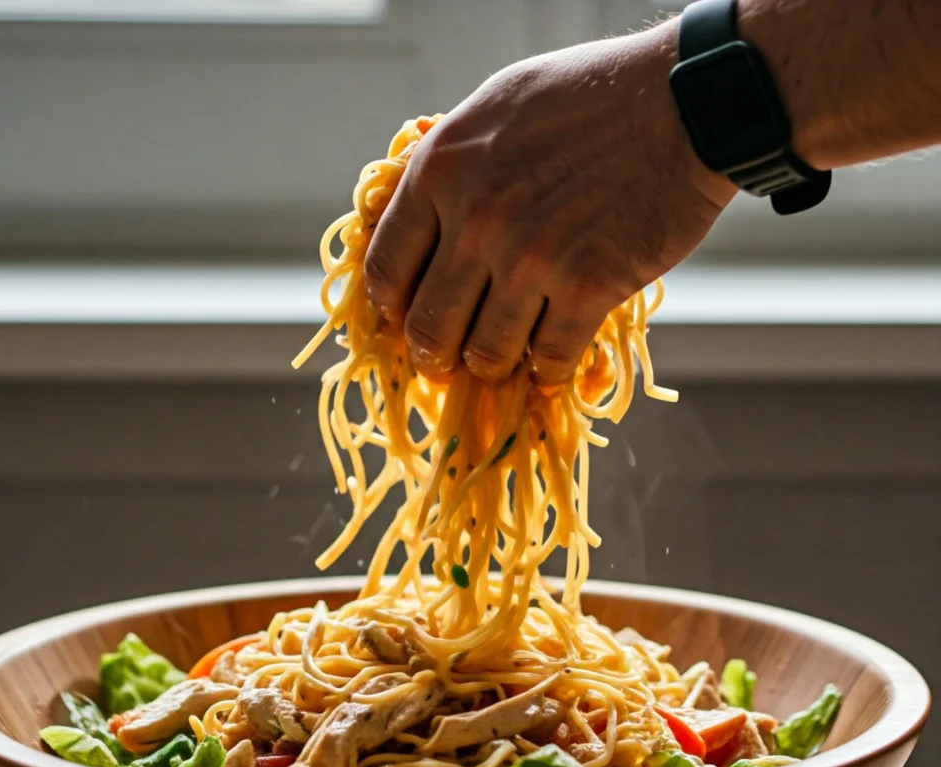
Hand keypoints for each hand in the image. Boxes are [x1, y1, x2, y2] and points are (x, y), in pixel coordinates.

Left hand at [364, 20, 735, 383]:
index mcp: (441, 172)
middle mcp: (478, 221)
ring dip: (493, 364)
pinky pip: (549, 359)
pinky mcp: (590, 287)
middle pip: (430, 327)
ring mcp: (533, 259)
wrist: (681, 101)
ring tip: (505, 355)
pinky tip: (550, 357)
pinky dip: (547, 369)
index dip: (391, 309)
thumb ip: (447, 167)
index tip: (406, 319)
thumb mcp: (492, 110)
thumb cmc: (586, 98)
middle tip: (449, 358)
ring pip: (487, 354)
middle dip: (436, 353)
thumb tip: (413, 225)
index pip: (385, 271)